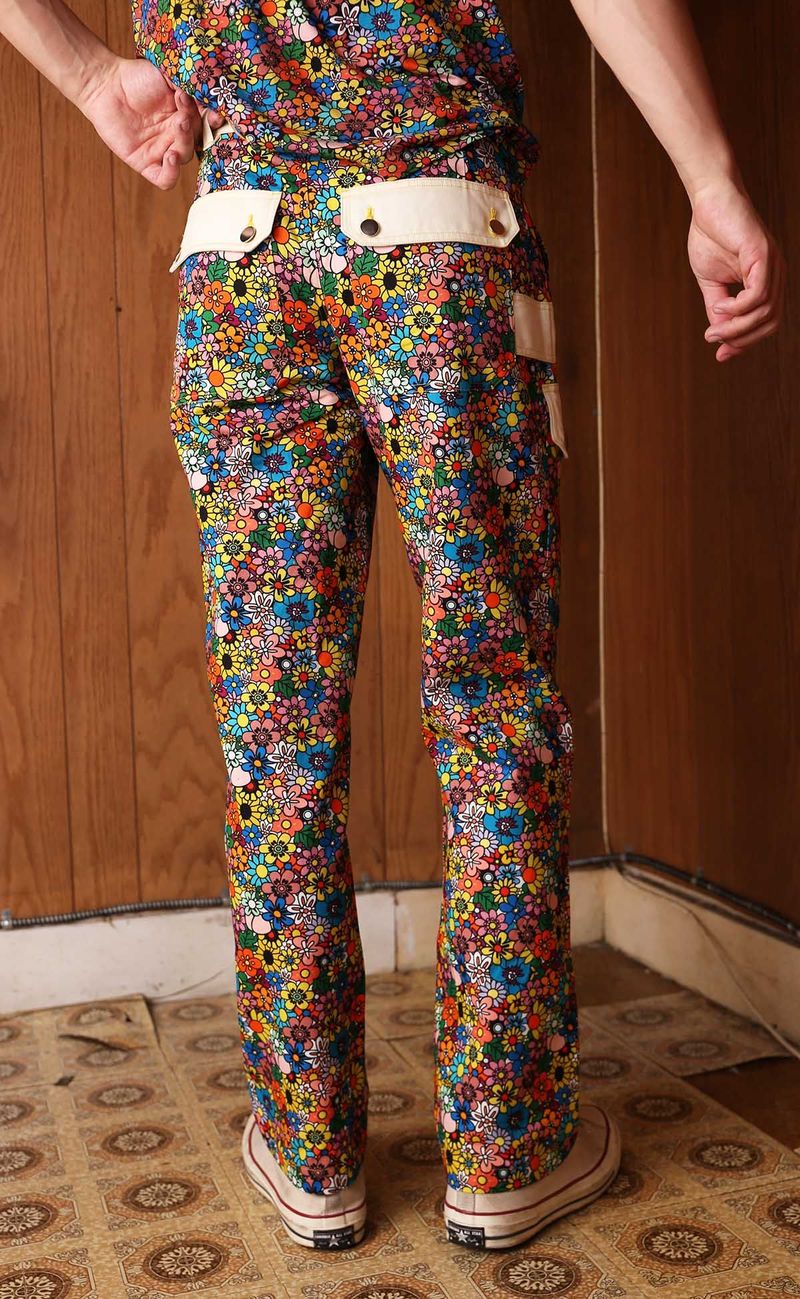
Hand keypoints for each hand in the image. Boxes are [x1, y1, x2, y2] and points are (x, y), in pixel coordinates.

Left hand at [79, 55, 204, 189]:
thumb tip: (208, 97)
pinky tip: (170, 157)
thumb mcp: (168, 76)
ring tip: (178, 127)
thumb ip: (188, 86)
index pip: (207, 126)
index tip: (214, 114)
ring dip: (185, 145)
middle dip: (195, 129)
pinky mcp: (146, 163)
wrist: (105, 84)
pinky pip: (165, 179)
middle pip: (197, 142)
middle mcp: (176, 135)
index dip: (213, 123)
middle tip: (184, 114)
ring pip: (184, 158)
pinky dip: (172, 173)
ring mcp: (161, 150)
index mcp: (185, 115)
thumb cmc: (136, 76)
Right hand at [687, 177, 785, 361]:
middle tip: (714, 341)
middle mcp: (777, 275)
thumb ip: (718, 307)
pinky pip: (757, 294)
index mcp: (768, 282)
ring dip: (736, 327)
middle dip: (742, 339)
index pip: (766, 323)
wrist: (710, 201)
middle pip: (769, 323)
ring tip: (712, 329)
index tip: (721, 355)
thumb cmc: (712, 235)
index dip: (745, 343)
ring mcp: (773, 265)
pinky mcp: (763, 255)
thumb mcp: (712, 282)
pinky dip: (737, 308)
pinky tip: (719, 307)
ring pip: (764, 312)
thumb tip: (719, 335)